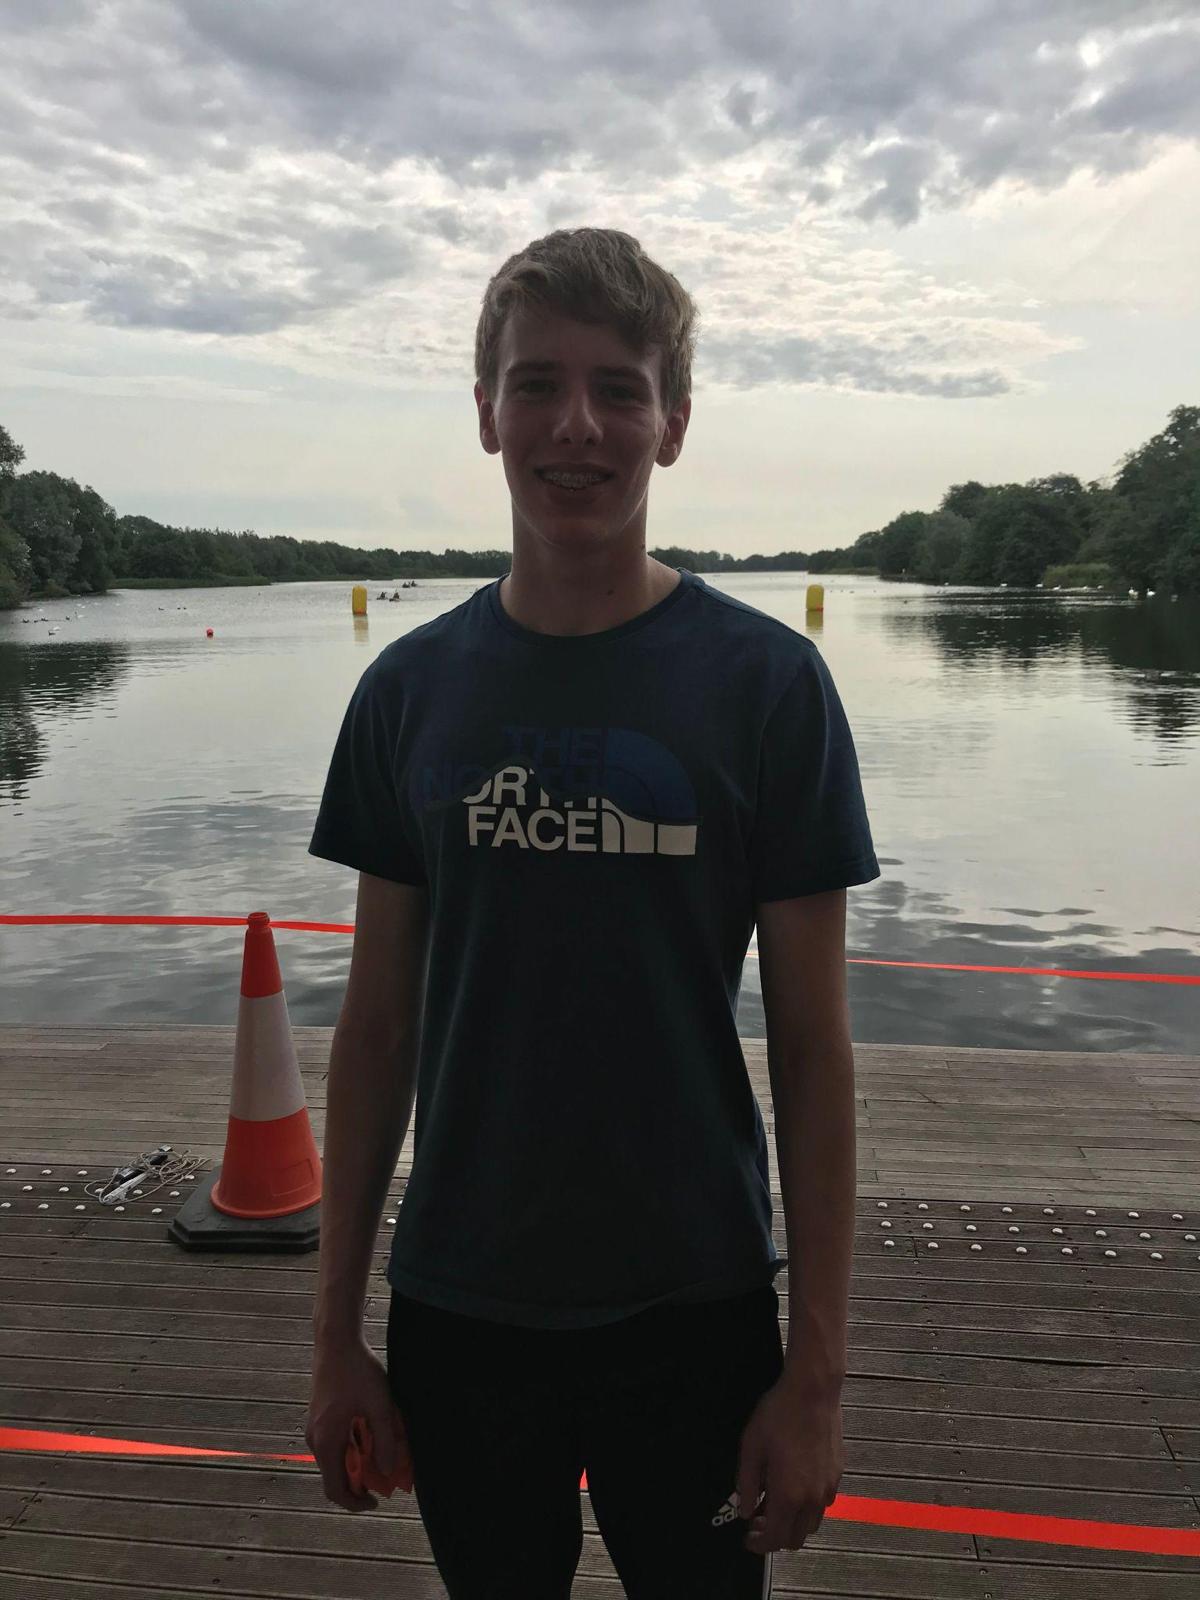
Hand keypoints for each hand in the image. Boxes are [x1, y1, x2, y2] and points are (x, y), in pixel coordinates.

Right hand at [306, 1334, 410, 1512]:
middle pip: (335, 1476)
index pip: (334, 1489)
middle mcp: (315, 1439)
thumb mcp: (379, 1405)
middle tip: (385, 1476)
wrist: (336, 1340)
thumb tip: (389, 1471)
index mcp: (326, 1441)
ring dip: (358, 1463)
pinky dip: (353, 1448)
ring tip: (382, 1453)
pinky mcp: (320, 1417)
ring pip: (336, 1459)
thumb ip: (385, 1440)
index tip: (376, 1501)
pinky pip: (335, 1444)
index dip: (355, 1502)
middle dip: (360, 1482)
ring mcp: (315, 1428)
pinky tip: (371, 1434)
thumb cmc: (357, 1371)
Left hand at [736, 1375, 842, 1554]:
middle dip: (775, 1537)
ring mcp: (828, 1487)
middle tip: (758, 1519)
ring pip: (811, 1524)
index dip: (759, 1544)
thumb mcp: (751, 1447)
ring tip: (774, 1501)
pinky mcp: (837, 1474)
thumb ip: (747, 1484)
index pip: (774, 1539)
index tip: (748, 1538)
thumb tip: (745, 1510)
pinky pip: (822, 1504)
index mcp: (788, 1496)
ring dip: (792, 1523)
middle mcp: (812, 1499)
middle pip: (796, 1539)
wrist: (812, 1391)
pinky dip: (806, 1506)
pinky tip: (794, 1484)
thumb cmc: (779, 1415)